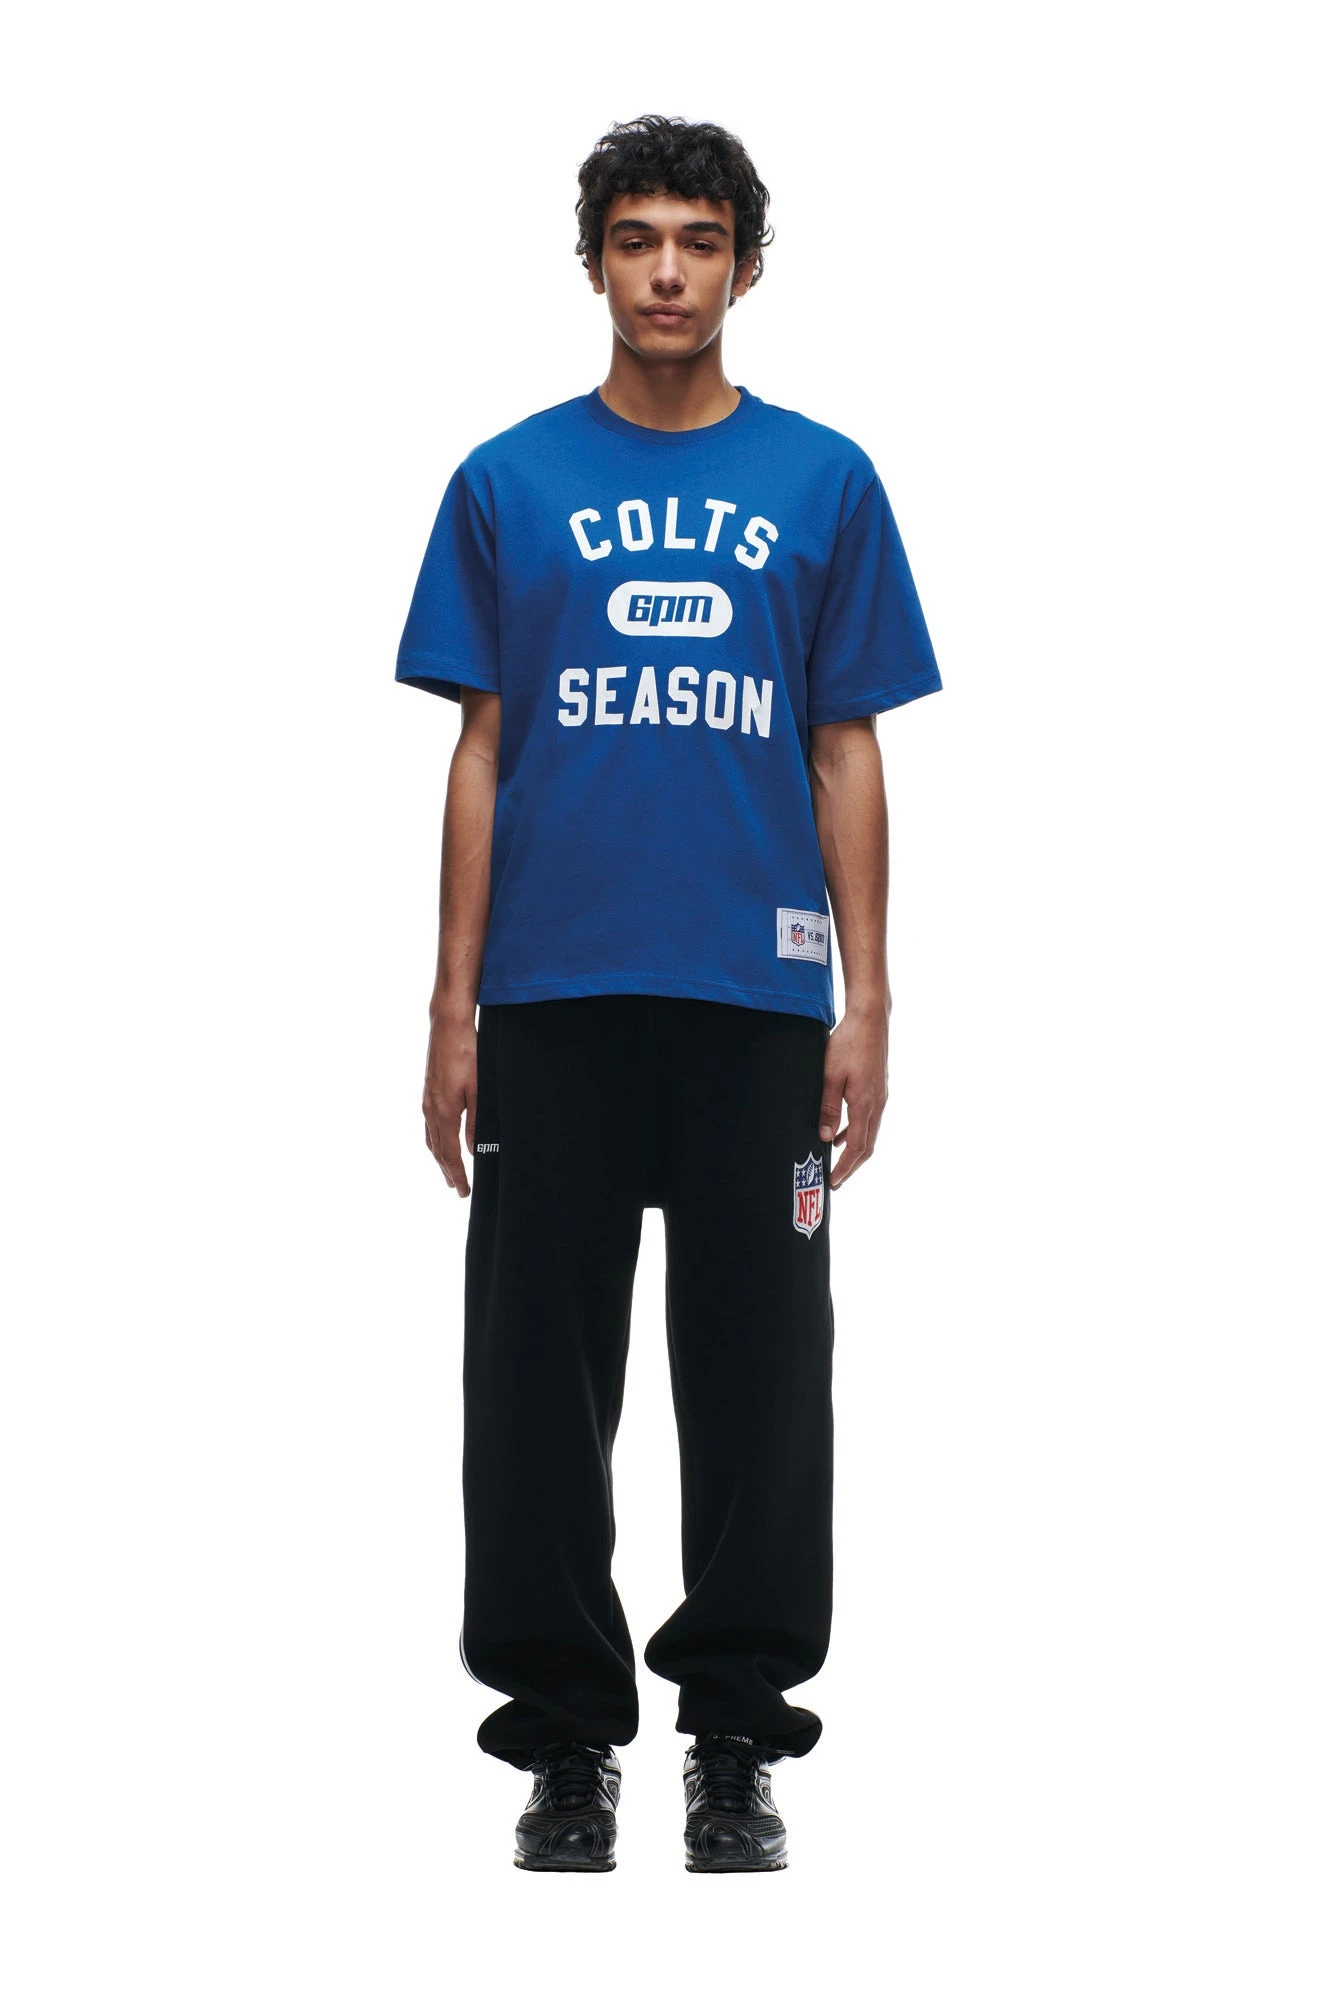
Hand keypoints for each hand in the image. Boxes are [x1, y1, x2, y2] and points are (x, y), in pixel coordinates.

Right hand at [422, 1008, 476, 1196]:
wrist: (448, 1025)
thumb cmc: (467, 1053)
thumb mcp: (478, 1089)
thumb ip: (476, 1122)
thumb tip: (473, 1149)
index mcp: (443, 1112)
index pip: (449, 1153)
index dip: (456, 1174)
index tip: (463, 1191)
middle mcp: (430, 1109)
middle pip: (436, 1150)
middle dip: (447, 1170)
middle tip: (456, 1188)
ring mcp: (427, 1099)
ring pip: (431, 1138)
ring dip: (440, 1157)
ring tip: (449, 1170)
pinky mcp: (429, 1090)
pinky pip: (430, 1125)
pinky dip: (436, 1140)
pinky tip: (442, 1139)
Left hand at [818, 1001, 888, 1188]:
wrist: (870, 1018)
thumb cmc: (849, 1043)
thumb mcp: (830, 1076)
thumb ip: (828, 1108)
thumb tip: (826, 1137)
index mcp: (866, 1104)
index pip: (857, 1147)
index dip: (845, 1167)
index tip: (834, 1181)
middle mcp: (878, 1103)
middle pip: (867, 1145)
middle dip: (852, 1165)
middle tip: (836, 1179)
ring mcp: (880, 1095)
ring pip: (869, 1132)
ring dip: (854, 1149)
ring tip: (837, 1161)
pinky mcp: (878, 1087)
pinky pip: (868, 1118)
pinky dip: (856, 1131)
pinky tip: (842, 1132)